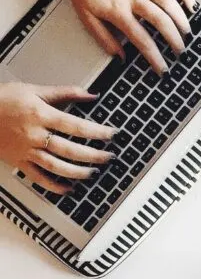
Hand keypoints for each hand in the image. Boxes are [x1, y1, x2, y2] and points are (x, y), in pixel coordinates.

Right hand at [0, 81, 115, 193]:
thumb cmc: (3, 100)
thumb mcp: (33, 90)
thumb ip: (64, 92)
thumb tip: (91, 94)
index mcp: (40, 115)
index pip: (75, 125)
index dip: (97, 131)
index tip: (112, 134)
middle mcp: (35, 135)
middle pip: (69, 149)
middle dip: (93, 155)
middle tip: (109, 157)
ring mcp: (26, 151)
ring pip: (56, 166)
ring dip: (77, 172)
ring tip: (93, 173)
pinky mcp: (18, 162)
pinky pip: (38, 178)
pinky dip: (54, 186)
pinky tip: (68, 189)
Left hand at [39, 0, 195, 73]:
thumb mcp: (86, 16)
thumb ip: (104, 38)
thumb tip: (119, 56)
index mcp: (118, 11)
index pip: (141, 39)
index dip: (154, 56)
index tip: (162, 68)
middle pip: (160, 20)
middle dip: (174, 39)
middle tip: (179, 51)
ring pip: (168, 1)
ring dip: (181, 19)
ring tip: (187, 32)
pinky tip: (190, 4)